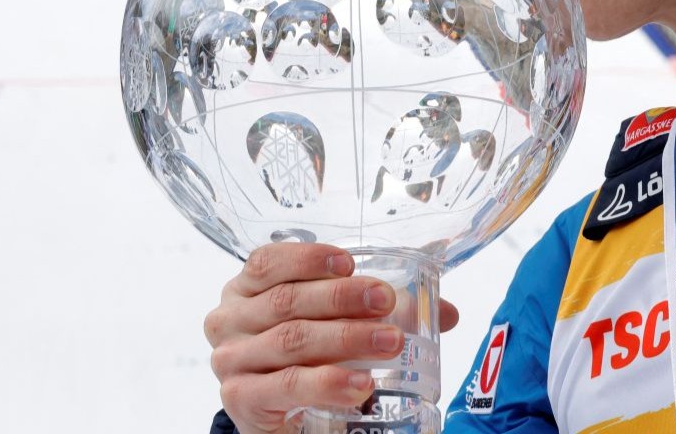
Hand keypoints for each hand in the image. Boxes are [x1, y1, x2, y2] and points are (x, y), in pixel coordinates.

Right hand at [205, 243, 459, 433]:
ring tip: (391, 344)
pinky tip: (361, 386)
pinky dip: (328, 383)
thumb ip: (386, 313)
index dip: (309, 258)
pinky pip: (287, 386)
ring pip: (292, 341)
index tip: (351, 262)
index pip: (269, 262)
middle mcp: (229, 320)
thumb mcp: (336, 326)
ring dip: (347, 339)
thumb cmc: (306, 359)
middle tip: (387, 303)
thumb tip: (446, 312)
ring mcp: (231, 361)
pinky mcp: (240, 400)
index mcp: (246, 289)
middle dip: (343, 298)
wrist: (281, 420)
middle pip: (287, 301)